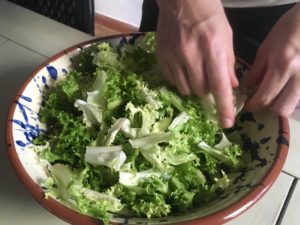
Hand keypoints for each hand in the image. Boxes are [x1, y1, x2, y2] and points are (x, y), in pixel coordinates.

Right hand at [155, 0, 237, 127]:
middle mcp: (191, 54)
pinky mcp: (161, 57)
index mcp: (212, 48)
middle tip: (209, 78)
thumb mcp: (226, 36)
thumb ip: (228, 63)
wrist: (181, 0)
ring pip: (184, 89)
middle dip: (207, 90)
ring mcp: (173, 56)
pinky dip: (180, 80)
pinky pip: (172, 81)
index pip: (219, 84)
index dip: (224, 106)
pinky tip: (183, 67)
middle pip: (200, 90)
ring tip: (195, 72)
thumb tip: (231, 86)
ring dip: (193, 87)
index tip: (227, 123)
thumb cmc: (209, 16)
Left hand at [244, 3, 299, 116]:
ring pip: (293, 106)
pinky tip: (286, 89)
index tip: (247, 106)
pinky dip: (292, 98)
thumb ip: (256, 71)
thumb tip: (247, 88)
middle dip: (268, 108)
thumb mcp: (267, 48)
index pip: (265, 97)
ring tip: (274, 95)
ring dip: (281, 104)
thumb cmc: (289, 28)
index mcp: (282, 66)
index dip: (253, 106)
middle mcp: (299, 77)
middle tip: (261, 100)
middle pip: (282, 108)